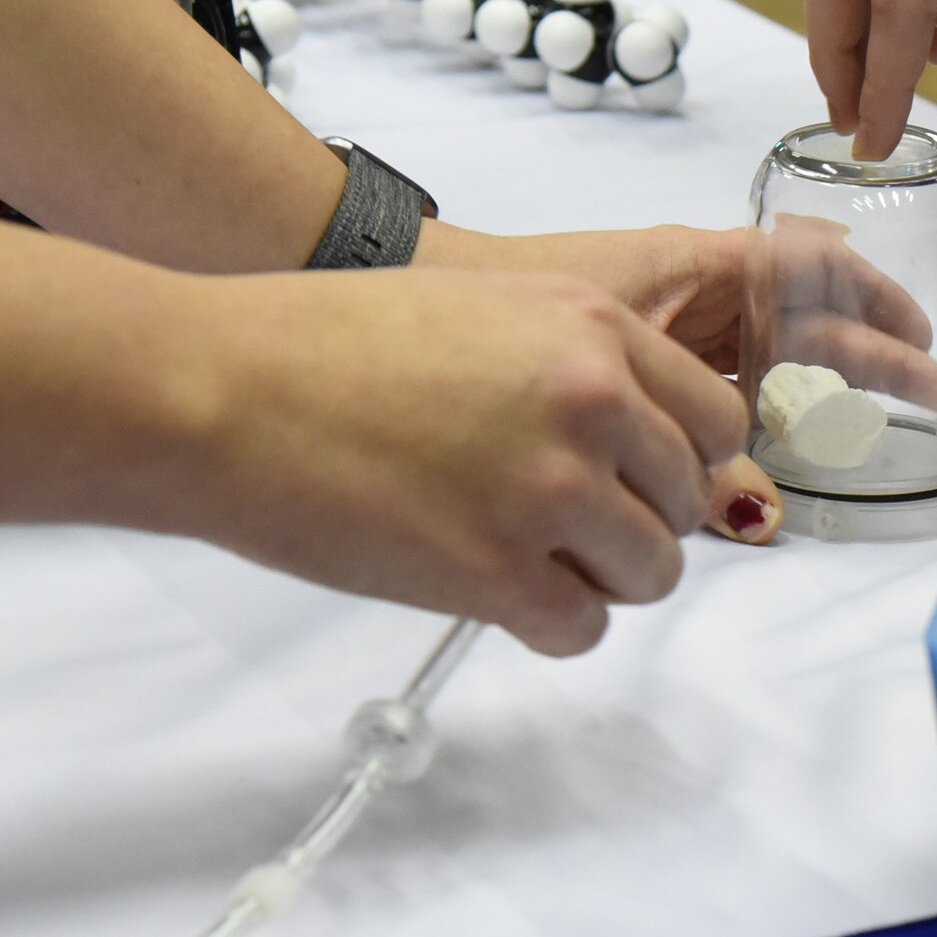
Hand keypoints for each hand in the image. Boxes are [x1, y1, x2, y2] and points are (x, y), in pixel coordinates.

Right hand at [179, 267, 748, 655]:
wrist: (219, 390)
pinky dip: (551, 623)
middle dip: (638, 518)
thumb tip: (638, 436)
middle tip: (567, 521)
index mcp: (597, 326)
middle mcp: (594, 401)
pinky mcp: (498, 573)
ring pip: (651, 572)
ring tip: (531, 557)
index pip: (717, 419)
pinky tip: (500, 594)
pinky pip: (583, 627)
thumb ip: (579, 361)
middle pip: (688, 500)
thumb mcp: (491, 309)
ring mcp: (551, 489)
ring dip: (601, 576)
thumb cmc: (326, 344)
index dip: (683, 458)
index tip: (645, 477)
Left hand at [421, 221, 936, 523]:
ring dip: (835, 380)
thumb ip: (694, 435)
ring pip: (777, 354)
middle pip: (812, 317)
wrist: (410, 301)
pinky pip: (725, 387)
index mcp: (702, 264)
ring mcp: (674, 330)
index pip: (815, 268)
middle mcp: (698, 294)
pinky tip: (787, 454)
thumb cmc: (508, 298)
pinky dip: (767, 412)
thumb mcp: (620, 353)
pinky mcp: (641, 369)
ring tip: (888, 417)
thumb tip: (757, 515)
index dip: (875, 301)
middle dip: (877, 351)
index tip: (923, 333)